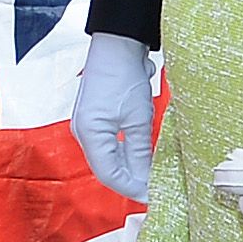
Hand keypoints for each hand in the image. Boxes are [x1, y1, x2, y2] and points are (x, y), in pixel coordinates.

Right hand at [71, 32, 157, 202]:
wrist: (118, 45)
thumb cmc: (124, 77)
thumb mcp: (139, 119)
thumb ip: (142, 152)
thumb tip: (148, 179)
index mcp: (90, 135)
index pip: (110, 176)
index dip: (133, 189)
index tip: (154, 196)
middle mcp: (84, 134)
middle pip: (108, 169)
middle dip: (133, 180)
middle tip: (158, 188)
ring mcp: (89, 126)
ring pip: (111, 157)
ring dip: (132, 167)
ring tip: (155, 174)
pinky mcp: (97, 118)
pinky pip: (112, 144)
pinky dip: (129, 152)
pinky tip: (145, 155)